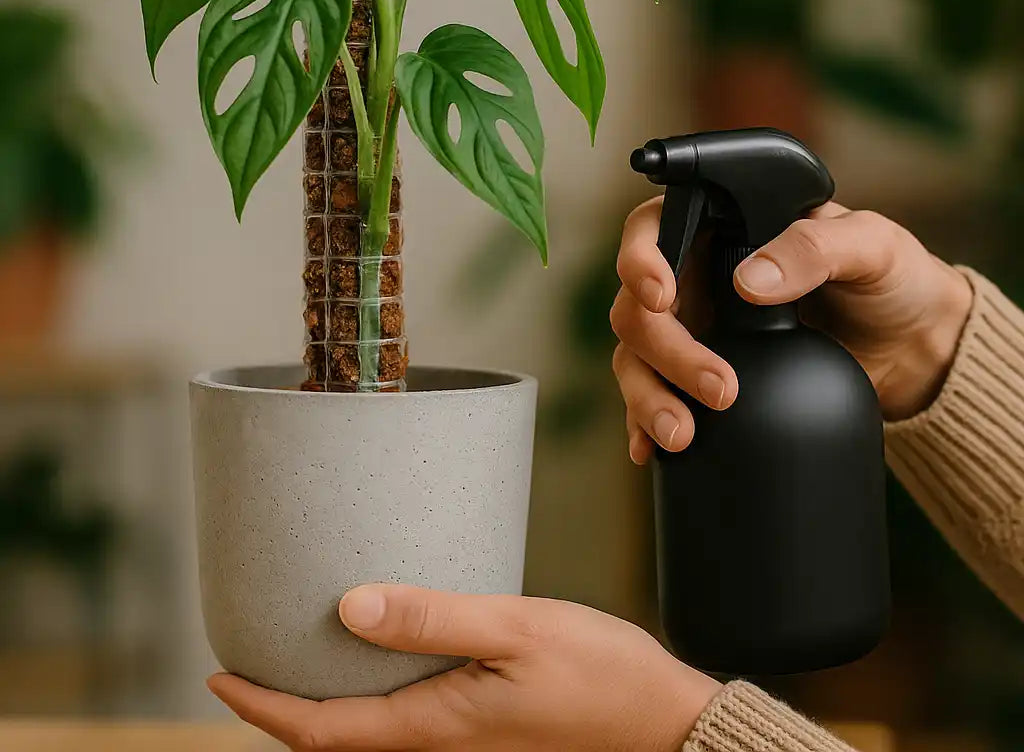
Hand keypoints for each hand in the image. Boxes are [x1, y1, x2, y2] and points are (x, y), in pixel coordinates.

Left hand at [209, 584, 720, 751]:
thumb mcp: (515, 631)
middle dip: (282, 712)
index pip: (325, 731)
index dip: (264, 709)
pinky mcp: (485, 726)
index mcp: (437, 726)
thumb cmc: (597, 673)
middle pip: (338, 740)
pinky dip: (371, 696)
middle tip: (245, 665)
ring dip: (323, 707)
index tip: (219, 678)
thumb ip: (433, 618)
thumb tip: (347, 607)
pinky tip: (380, 656)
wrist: (660, 719)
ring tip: (297, 658)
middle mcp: (442, 743)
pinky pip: (406, 719)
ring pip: (371, 733)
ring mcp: (465, 741)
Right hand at [610, 199, 972, 463]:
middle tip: (719, 388)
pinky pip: (656, 396)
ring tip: (682, 433)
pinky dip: (644, 423)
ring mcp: (695, 329)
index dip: (639, 260)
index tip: (661, 297)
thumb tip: (749, 281)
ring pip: (636, 356)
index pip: (652, 230)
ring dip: (648, 394)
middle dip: (664, 349)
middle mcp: (693, 276)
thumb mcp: (870, 248)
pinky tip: (652, 449)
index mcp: (720, 227)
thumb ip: (814, 249)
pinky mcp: (700, 377)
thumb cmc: (892, 278)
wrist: (915, 349)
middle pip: (637, 305)